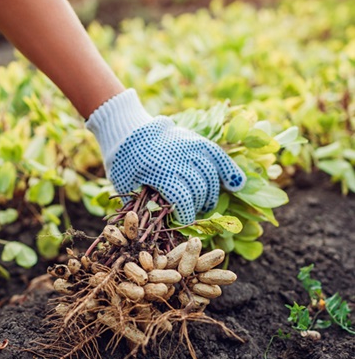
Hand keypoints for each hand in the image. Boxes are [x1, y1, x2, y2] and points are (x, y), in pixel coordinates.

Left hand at [86, 89, 245, 223]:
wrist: (127, 130)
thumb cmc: (123, 162)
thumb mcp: (124, 185)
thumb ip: (137, 206)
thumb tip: (150, 229)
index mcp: (159, 171)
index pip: (182, 199)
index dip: (186, 216)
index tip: (183, 222)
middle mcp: (178, 158)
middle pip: (199, 188)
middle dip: (197, 206)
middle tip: (192, 213)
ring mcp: (189, 147)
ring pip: (210, 175)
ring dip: (211, 194)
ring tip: (206, 204)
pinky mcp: (196, 140)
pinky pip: (217, 155)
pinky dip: (229, 170)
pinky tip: (236, 184)